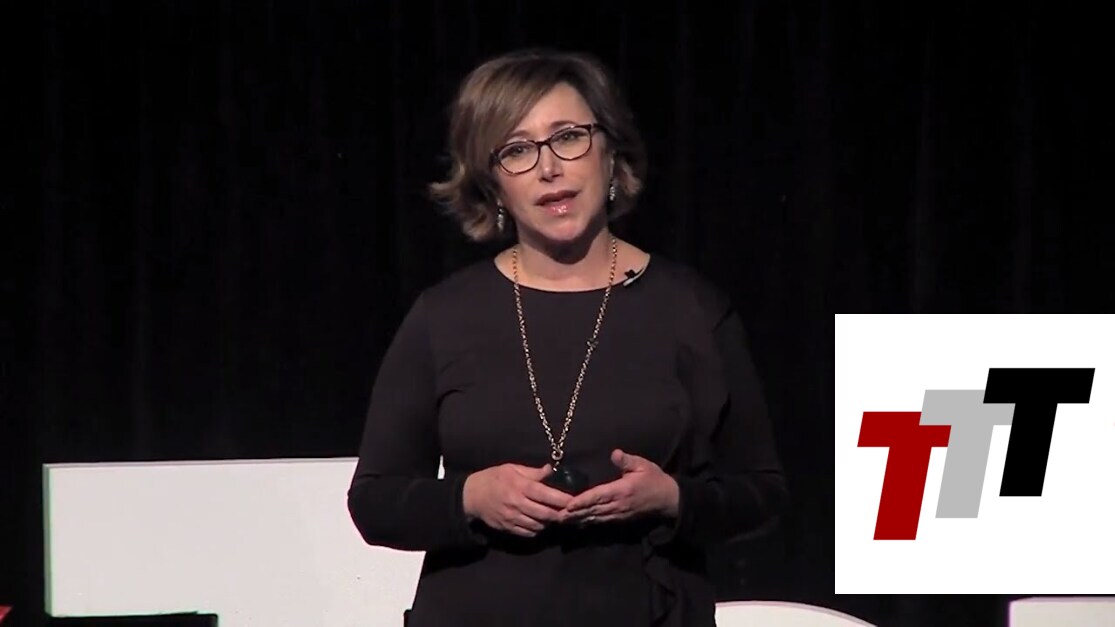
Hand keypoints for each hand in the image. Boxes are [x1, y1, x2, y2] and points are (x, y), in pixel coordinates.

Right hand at [463, 463, 573, 537]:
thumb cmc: (494, 478)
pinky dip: (538, 529)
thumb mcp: (512, 469)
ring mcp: (512, 518)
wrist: (472, 496)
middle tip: (569, 511)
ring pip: (539, 525)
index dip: (562, 499)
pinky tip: (540, 522)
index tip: (574, 500)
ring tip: (555, 516)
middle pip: (545, 514)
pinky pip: (528, 533)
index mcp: (519, 486)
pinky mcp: (508, 528)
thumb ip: (533, 472)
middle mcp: (517, 504)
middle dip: (560, 514)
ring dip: (549, 522)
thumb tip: (550, 470)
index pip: (545, 494)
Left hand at [561, 449, 678, 524]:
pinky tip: (577, 523)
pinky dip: (588, 522)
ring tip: (562, 520)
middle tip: (556, 515)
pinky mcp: (620, 519)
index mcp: (622, 491)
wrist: (668, 500)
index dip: (582, 501)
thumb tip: (614, 453)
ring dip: (578, 519)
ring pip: (594, 518)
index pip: (598, 496)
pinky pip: (601, 521)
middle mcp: (618, 505)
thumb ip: (627, 461)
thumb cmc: (654, 479)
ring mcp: (618, 514)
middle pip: (592, 510)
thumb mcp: (643, 465)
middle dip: (574, 513)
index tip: (568, 504)